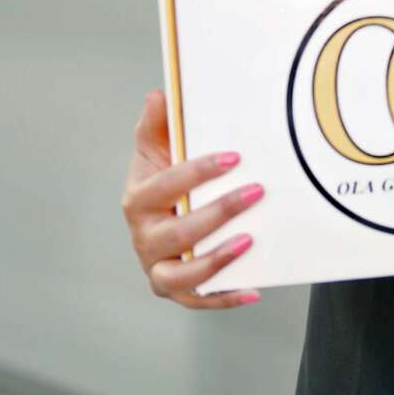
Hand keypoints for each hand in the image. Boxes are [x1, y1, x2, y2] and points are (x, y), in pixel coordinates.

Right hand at [121, 90, 263, 309]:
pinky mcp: (175, 289)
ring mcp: (157, 266)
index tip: (233, 157)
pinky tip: (252, 289)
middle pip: (177, 233)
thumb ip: (156, 124)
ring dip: (214, 261)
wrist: (159, 216)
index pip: (166, 185)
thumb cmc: (162, 178)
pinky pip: (197, 300)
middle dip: (217, 213)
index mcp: (138, 200)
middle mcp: (144, 237)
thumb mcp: (155, 148)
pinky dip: (222, 299)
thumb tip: (158, 94)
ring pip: (179, 276)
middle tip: (255, 192)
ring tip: (248, 241)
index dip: (198, 171)